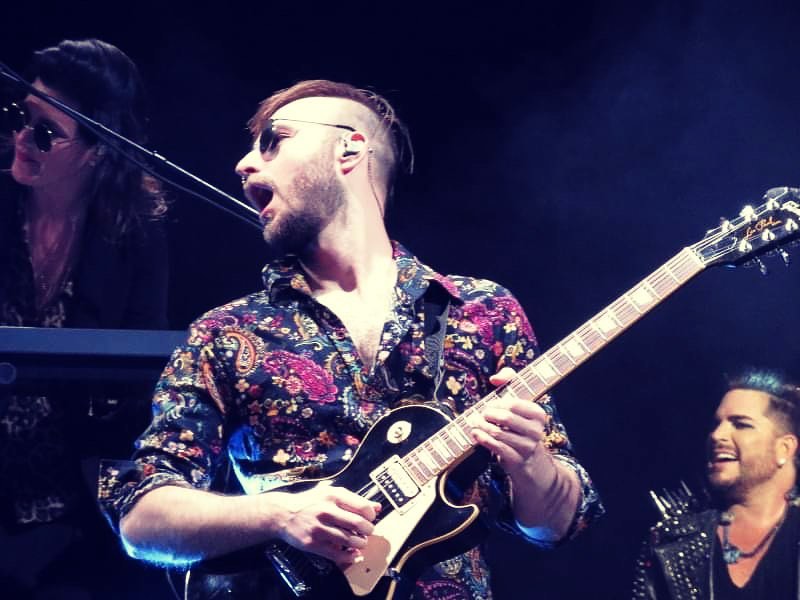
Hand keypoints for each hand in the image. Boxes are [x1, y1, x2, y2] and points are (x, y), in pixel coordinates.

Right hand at [266, 484, 380, 566]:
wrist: (283, 513)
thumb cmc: (310, 502)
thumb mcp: (330, 494)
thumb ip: (353, 500)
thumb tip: (377, 507)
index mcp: (333, 495)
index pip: (362, 507)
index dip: (371, 516)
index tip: (370, 519)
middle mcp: (326, 510)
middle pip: (358, 524)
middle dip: (368, 530)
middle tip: (367, 532)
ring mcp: (319, 528)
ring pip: (349, 540)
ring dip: (360, 544)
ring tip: (360, 542)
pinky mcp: (312, 543)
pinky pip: (336, 554)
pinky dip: (350, 557)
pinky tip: (354, 554)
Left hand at [469, 367, 548, 477]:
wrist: (528, 457)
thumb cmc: (518, 422)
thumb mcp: (518, 398)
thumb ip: (508, 378)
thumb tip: (494, 379)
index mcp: (538, 414)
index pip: (513, 404)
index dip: (497, 403)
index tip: (489, 405)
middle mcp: (536, 431)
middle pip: (505, 419)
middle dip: (487, 415)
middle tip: (479, 414)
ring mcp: (527, 447)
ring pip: (498, 433)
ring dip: (482, 427)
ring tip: (474, 423)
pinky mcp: (517, 460)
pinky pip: (497, 448)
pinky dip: (483, 439)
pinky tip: (476, 434)